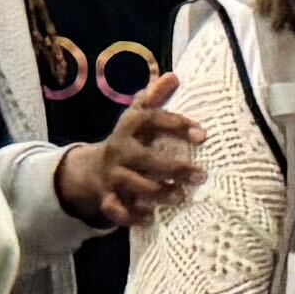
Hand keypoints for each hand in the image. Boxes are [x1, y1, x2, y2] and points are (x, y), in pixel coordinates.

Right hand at [58, 89, 204, 229]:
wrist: (91, 169)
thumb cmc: (128, 140)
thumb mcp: (137, 116)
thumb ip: (155, 98)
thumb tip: (174, 75)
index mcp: (130, 127)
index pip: (152, 120)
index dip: (176, 125)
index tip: (203, 135)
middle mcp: (119, 150)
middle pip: (145, 158)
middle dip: (173, 168)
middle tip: (200, 175)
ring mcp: (112, 175)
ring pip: (134, 185)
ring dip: (158, 192)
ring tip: (180, 197)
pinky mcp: (106, 197)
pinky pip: (116, 209)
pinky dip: (131, 216)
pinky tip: (150, 218)